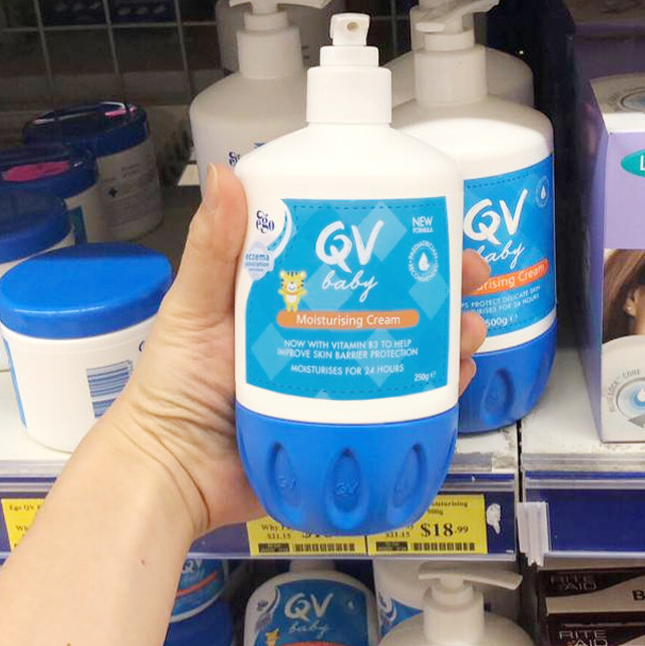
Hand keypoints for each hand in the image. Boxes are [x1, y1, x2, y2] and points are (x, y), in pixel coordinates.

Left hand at [105, 164, 488, 536]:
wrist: (172, 472)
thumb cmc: (174, 384)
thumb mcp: (194, 306)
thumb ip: (213, 249)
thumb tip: (225, 174)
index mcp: (295, 298)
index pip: (356, 260)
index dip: (398, 240)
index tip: (432, 223)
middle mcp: (326, 334)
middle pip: (394, 301)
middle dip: (441, 285)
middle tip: (471, 276)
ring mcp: (342, 381)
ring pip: (408, 351)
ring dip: (450, 336)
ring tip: (471, 331)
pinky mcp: (349, 425)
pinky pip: (402, 406)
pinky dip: (437, 392)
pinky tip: (459, 378)